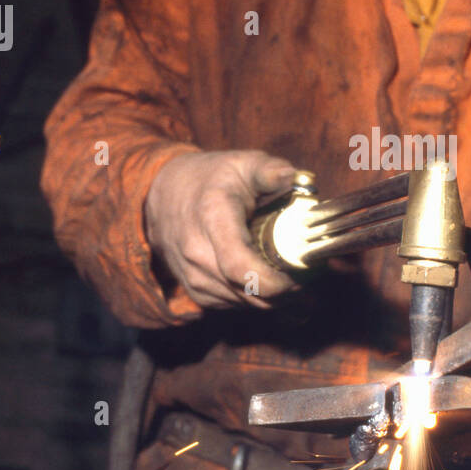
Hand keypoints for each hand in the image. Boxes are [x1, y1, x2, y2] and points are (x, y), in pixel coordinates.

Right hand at [144, 150, 299, 309]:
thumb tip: (294, 178)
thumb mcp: (243, 163)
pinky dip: (254, 299)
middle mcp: (197, 254)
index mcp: (213, 220)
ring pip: (243, 304)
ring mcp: (193, 276)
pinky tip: (267, 281)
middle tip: (307, 276)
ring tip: (291, 276)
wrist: (164, 195)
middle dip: (284, 292)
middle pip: (248, 292)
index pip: (240, 267)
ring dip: (272, 298)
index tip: (299, 275)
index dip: (274, 282)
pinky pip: (232, 306)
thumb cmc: (211, 178)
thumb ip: (270, 170)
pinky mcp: (194, 291)